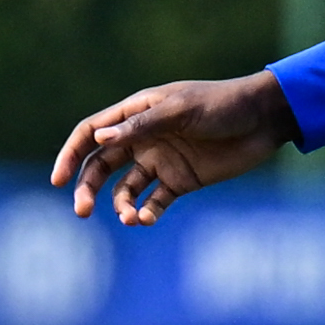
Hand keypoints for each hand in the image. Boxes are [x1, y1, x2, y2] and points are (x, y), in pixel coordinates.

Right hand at [49, 72, 295, 223]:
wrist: (265, 119)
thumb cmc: (222, 105)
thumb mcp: (180, 111)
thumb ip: (140, 127)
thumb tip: (98, 139)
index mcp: (136, 114)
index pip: (91, 134)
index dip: (71, 155)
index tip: (59, 180)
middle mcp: (143, 139)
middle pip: (101, 166)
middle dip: (87, 188)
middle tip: (82, 211)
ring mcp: (160, 161)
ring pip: (125, 189)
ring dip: (120, 206)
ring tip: (129, 219)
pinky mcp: (180, 182)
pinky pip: (154, 202)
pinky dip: (146, 214)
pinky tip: (146, 220)